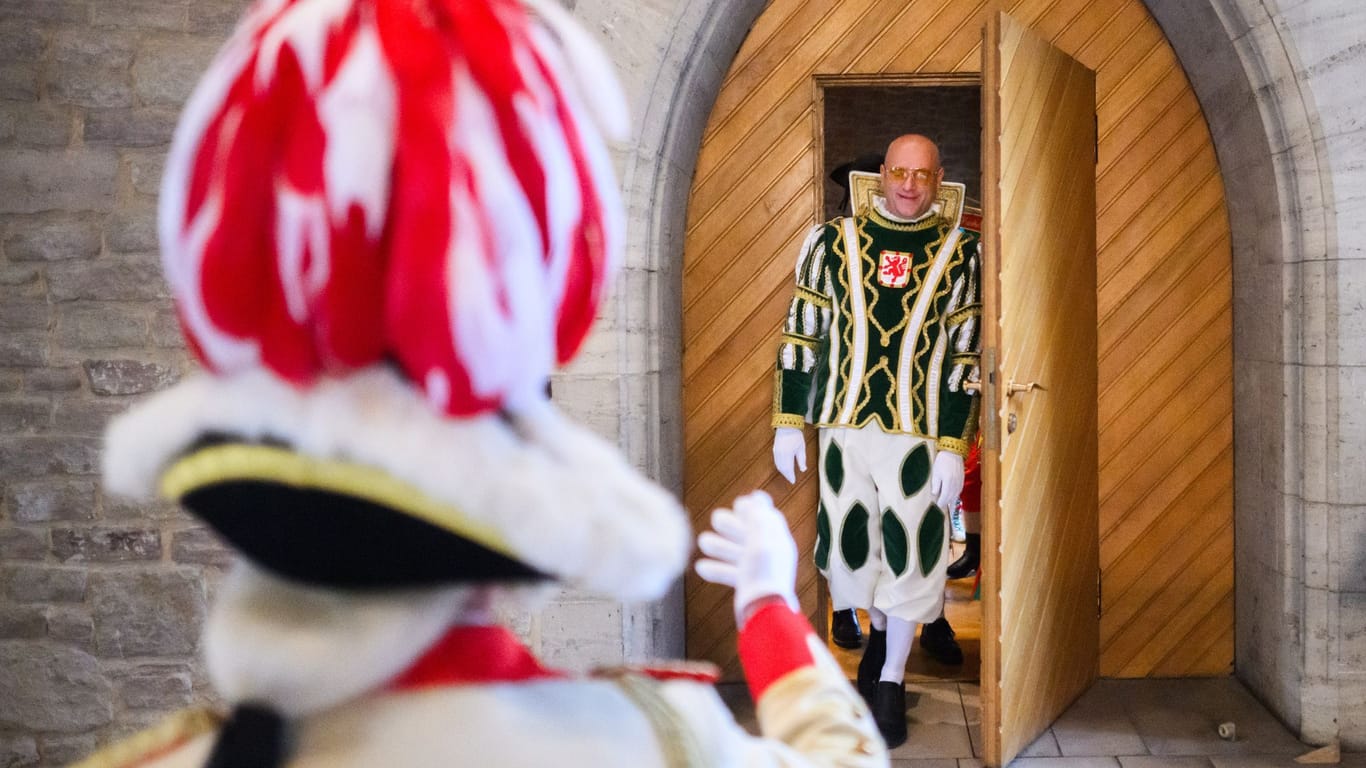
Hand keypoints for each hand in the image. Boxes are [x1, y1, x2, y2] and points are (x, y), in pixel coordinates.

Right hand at [694, 491, 798, 625]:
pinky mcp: (747, 585)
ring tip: (702, 542)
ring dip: (719, 546)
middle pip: (748, 534)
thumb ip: (758, 516)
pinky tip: (700, 567)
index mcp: (778, 540)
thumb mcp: (762, 538)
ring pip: (736, 553)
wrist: (764, 611)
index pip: (767, 517)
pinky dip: (716, 569)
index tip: (738, 503)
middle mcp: (769, 553)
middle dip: (731, 526)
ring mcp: (758, 570)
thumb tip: (755, 496)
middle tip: (715, 519)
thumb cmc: (764, 572)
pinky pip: (730, 573)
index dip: (752, 509)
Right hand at [772, 427, 806, 483]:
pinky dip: (780, 466)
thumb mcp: (801, 448)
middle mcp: (780, 454)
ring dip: (783, 471)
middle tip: (791, 480)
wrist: (786, 425)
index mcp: (787, 454)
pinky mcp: (774, 450)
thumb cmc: (796, 436)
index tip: (793, 481)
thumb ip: (802, 459)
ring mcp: (776, 452)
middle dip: (787, 475)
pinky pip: (776, 461)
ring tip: (788, 475)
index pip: (788, 468)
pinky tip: (783, 468)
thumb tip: (803, 470)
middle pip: (782, 468)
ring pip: (778, 465)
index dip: (791, 476)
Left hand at [930, 450, 964, 511]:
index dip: (941, 502)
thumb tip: (935, 494)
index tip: (937, 506)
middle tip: (941, 507)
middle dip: (946, 503)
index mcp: (948, 483)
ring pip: (956, 495)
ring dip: (952, 500)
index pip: (945, 497)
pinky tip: (953, 496)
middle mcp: (956, 484)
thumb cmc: (942, 461)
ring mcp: (960, 482)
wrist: (953, 452)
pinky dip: (956, 495)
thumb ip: (936, 484)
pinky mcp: (962, 479)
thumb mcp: (936, 472)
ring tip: (947, 504)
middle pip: (951, 497)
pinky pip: (959, 490)